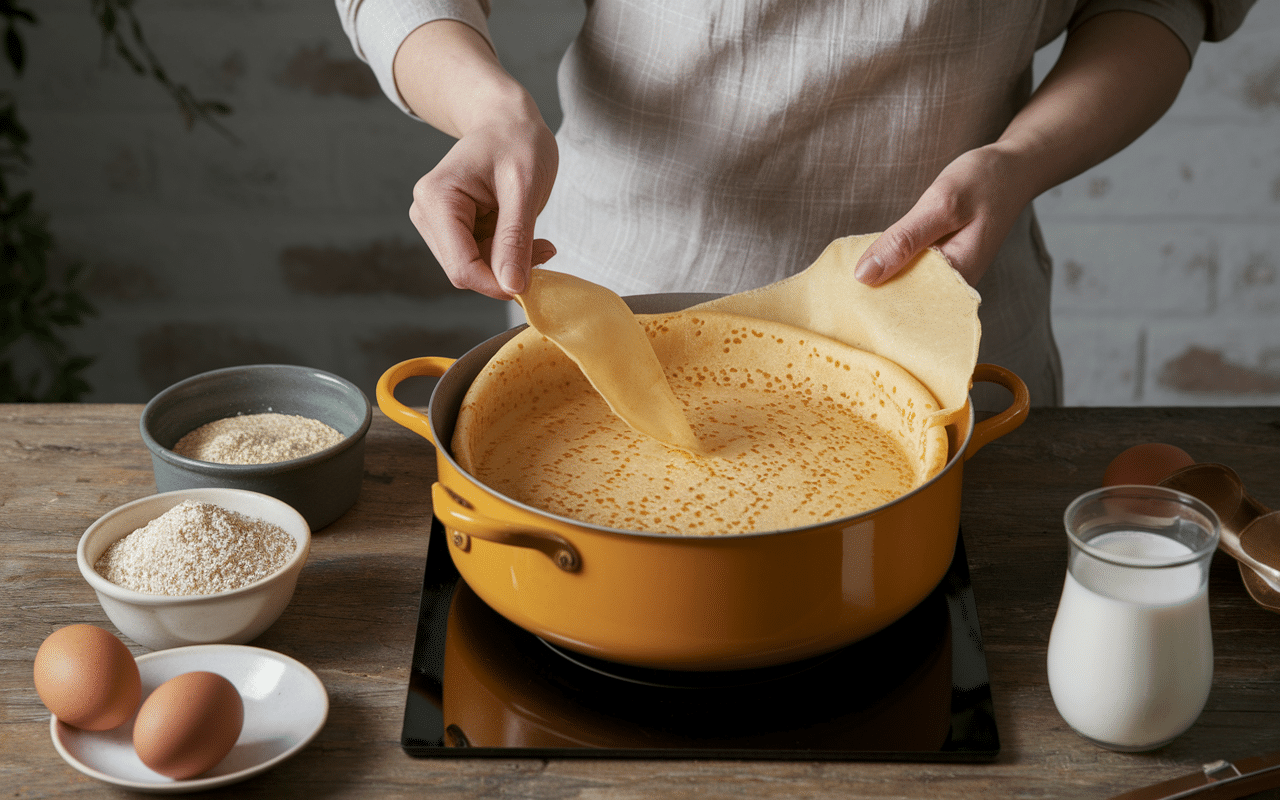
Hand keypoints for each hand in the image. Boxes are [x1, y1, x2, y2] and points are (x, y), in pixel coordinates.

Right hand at [409, 112, 558, 298]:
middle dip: (505, 270)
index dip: (497, 284)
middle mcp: (427, 214)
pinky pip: (480, 259)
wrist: (508, 121)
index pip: (462, 267)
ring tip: (536, 236)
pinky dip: (506, 256)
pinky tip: (524, 235)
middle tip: (545, 249)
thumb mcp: (524, 187)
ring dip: (508, 263)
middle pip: (465, 271)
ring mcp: (437, 223)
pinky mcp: (452, 229)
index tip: (534, 282)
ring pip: (474, 269)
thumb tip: (511, 287)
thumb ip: (515, 239)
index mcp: (437, 200)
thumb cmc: (517, 141)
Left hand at [855, 11, 1189, 288]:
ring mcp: (949, 275)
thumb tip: (864, 276)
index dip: (874, 309)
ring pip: (907, 289)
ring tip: (842, 290)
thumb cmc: (983, 181)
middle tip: (834, 300)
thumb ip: (903, 240)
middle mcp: (955, 285)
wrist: (1014, 167)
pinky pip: (911, 274)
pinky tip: (868, 268)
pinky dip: (892, 270)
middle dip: (873, 301)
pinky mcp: (942, 263)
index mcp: (958, 278)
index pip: (909, 309)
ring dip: (880, 285)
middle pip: (906, 304)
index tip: (843, 309)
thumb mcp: (941, 204)